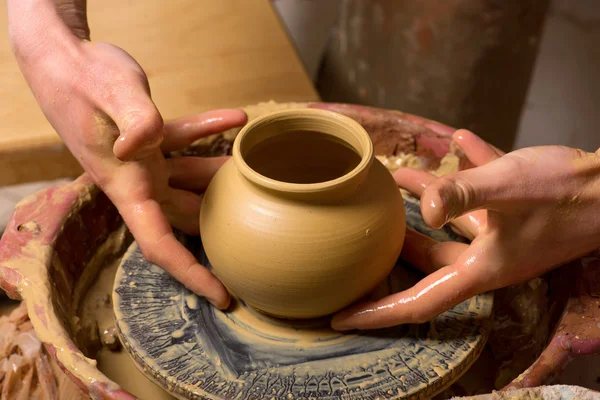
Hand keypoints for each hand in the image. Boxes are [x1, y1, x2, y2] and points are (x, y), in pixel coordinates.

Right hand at [8, 0, 247, 307]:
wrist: (63, 57)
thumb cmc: (80, 76)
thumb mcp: (109, 91)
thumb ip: (133, 116)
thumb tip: (141, 143)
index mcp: (125, 185)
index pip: (159, 244)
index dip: (191, 273)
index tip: (222, 295)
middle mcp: (136, 181)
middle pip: (186, 219)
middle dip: (218, 231)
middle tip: (259, 240)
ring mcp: (144, 162)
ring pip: (191, 181)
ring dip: (222, 178)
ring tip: (258, 172)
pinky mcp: (149, 138)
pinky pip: (185, 143)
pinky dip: (209, 134)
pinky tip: (237, 119)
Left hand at [332, 130, 599, 329]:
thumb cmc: (567, 193)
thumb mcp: (508, 189)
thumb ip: (463, 193)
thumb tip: (424, 204)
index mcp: (480, 269)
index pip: (419, 303)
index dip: (380, 314)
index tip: (343, 318)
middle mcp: (486, 258)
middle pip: (427, 263)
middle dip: (394, 255)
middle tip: (361, 247)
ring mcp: (501, 235)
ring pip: (449, 226)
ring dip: (423, 205)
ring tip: (396, 179)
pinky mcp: (514, 212)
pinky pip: (479, 197)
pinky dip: (462, 177)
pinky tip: (455, 142)